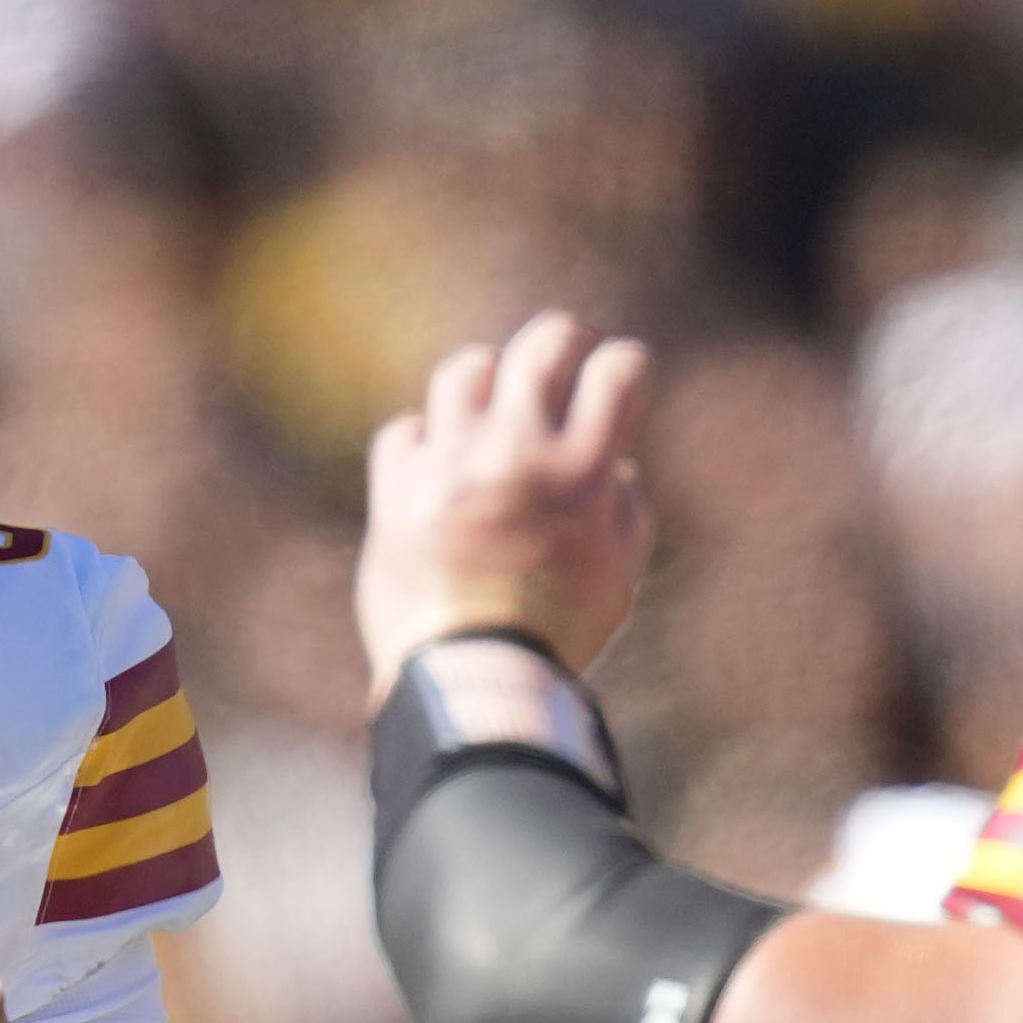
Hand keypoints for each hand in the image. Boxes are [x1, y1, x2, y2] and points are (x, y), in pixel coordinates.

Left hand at [358, 312, 655, 683]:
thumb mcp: (620, 570)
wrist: (471, 681)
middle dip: (565, 342)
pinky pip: (404, 432)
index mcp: (583, 472)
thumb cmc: (556, 633)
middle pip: (544, 343)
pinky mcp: (397, 491)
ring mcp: (451, 466)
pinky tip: (439, 469)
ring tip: (493, 414)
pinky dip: (424, 443)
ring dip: (488, 385)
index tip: (618, 386)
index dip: (625, 368)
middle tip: (565, 361)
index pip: (618, 369)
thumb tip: (610, 458)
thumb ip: (623, 501)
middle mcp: (516, 452)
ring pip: (466, 371)